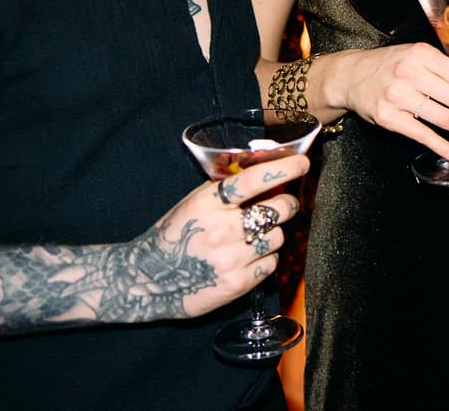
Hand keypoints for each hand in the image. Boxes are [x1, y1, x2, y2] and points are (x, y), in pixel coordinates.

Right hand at [155, 154, 307, 319]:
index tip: (303, 164)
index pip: (254, 180)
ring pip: (278, 236)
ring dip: (273, 234)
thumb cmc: (174, 236)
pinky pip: (271, 263)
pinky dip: (266, 258)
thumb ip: (226, 190)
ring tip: (254, 236)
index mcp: (209, 203)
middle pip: (279, 208)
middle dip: (287, 203)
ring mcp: (231, 259)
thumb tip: (265, 173)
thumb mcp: (194, 203)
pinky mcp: (237, 284)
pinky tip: (249, 257)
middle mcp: (222, 230)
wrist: (145, 281)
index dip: (283, 169)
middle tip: (283, 204)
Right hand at [328, 43, 448, 160]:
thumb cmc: (389, 64)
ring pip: (442, 117)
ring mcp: (398, 97)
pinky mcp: (389, 118)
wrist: (351, 77)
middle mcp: (410, 74)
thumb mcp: (418, 56)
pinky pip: (421, 134)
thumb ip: (448, 66)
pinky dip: (440, 145)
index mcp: (421, 54)